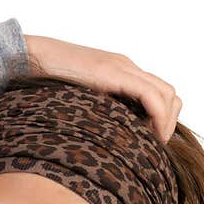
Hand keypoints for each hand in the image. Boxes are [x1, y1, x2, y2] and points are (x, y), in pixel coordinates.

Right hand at [24, 34, 181, 142]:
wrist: (34, 58)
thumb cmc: (48, 82)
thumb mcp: (80, 99)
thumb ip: (97, 110)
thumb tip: (105, 140)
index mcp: (121, 72)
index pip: (158, 94)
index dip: (162, 120)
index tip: (151, 142)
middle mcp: (127, 67)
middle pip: (168, 94)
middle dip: (169, 122)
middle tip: (156, 146)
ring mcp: (123, 68)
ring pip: (166, 94)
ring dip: (166, 122)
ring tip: (153, 142)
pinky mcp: (115, 74)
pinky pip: (151, 95)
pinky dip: (158, 116)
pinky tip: (149, 134)